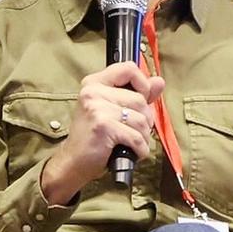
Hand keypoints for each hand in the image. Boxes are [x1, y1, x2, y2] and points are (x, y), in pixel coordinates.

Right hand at [38, 60, 165, 205]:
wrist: (73, 163)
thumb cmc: (93, 137)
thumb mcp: (112, 111)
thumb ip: (136, 94)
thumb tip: (159, 82)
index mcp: (94, 83)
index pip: (128, 68)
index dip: (142, 83)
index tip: (143, 99)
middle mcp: (93, 91)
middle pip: (140, 99)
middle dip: (145, 120)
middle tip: (134, 131)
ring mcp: (97, 108)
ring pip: (141, 119)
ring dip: (143, 136)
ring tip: (132, 144)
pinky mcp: (103, 126)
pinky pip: (136, 136)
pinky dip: (140, 149)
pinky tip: (132, 152)